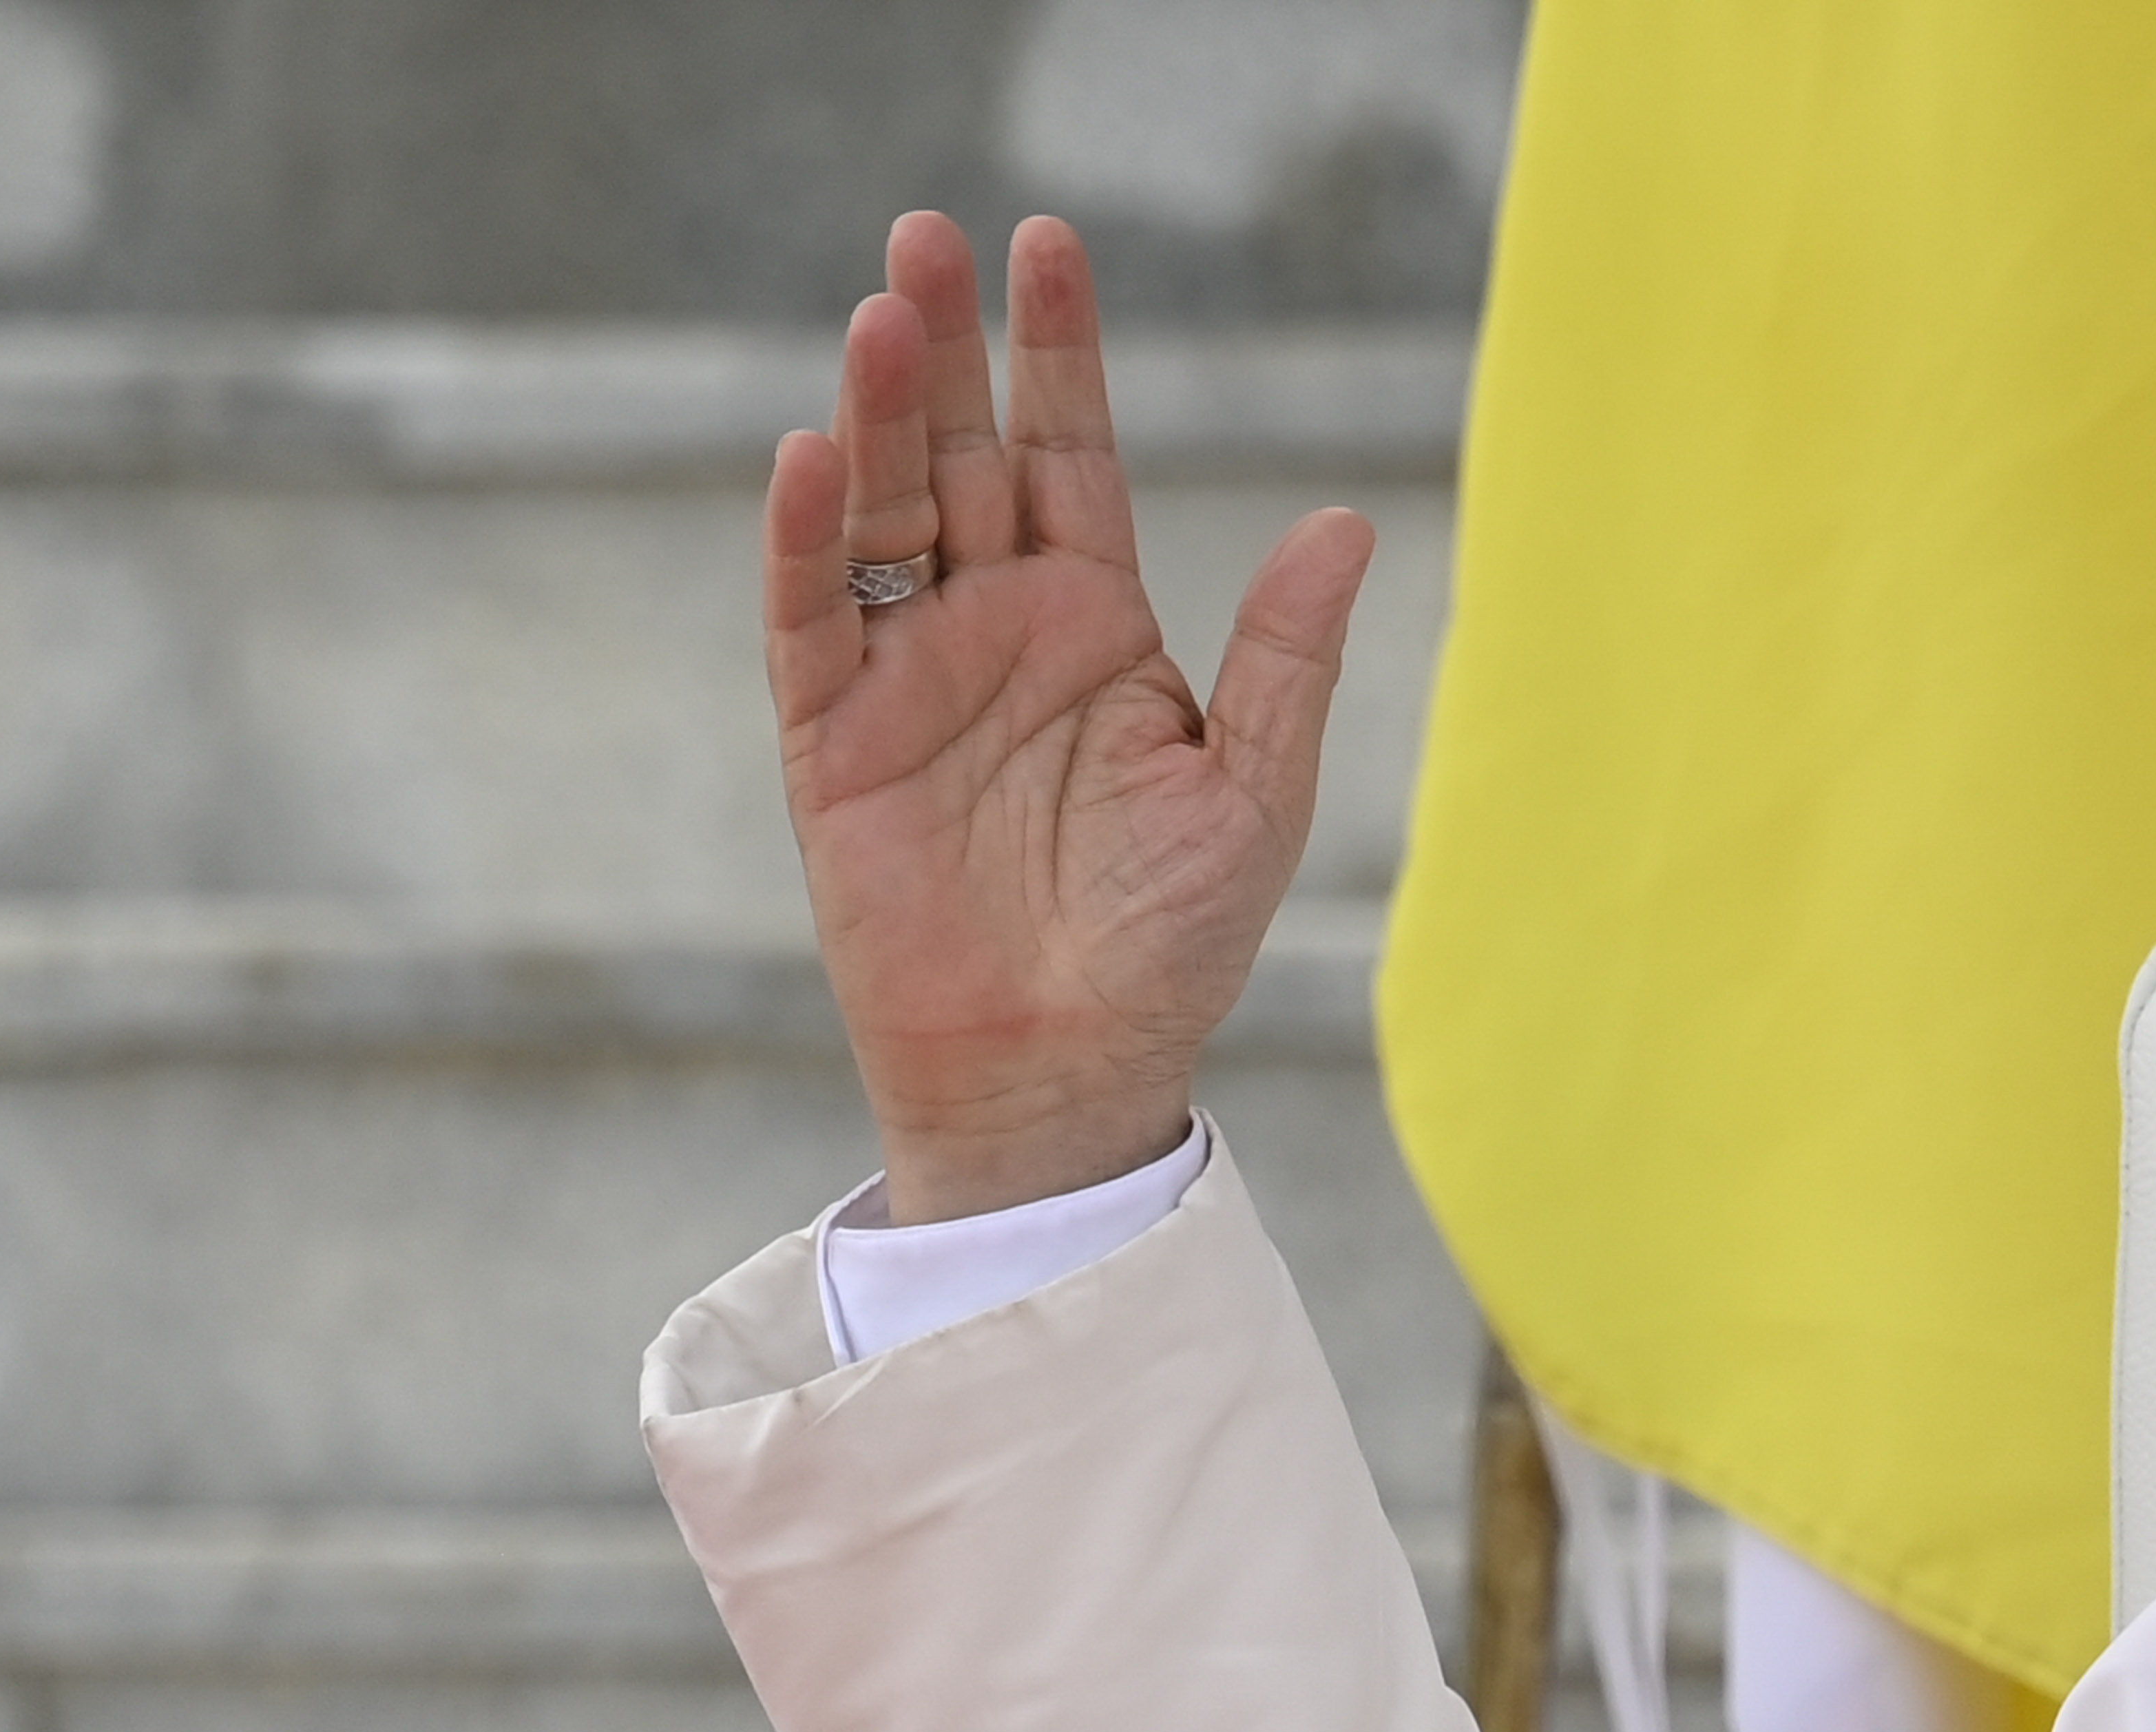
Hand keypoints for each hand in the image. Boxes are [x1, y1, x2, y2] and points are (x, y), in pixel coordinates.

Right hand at [764, 213, 1377, 1219]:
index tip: (1048, 245)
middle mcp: (997, 628)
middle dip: (947, 348)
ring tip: (884, 316)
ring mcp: (909, 676)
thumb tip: (1346, 522)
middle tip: (929, 237)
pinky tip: (812, 459)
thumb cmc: (1168, 945)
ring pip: (882, 511)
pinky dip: (809, 542)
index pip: (1071, 454)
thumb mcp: (1251, 793)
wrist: (1067, 1071)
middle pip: (962, 453)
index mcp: (1097, 624)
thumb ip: (1285, 656)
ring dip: (875, 416)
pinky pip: (813, 620)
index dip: (1058, 354)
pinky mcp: (833, 740)